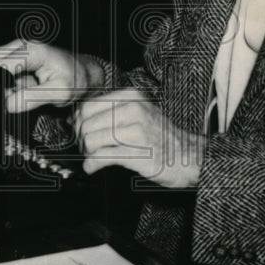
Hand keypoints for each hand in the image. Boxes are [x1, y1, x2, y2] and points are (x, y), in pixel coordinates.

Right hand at [0, 39, 103, 113]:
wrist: (84, 73)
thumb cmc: (76, 79)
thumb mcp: (60, 92)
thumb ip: (32, 98)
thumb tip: (8, 105)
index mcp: (32, 51)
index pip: (1, 66)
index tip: (0, 102)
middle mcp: (22, 46)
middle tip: (8, 100)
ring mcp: (17, 51)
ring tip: (16, 96)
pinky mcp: (15, 60)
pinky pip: (0, 73)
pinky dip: (3, 85)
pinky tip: (16, 92)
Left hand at [74, 89, 206, 188]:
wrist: (189, 157)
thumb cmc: (160, 137)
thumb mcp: (138, 113)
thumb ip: (110, 112)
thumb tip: (75, 118)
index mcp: (131, 96)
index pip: (88, 106)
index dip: (78, 122)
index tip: (80, 133)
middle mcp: (134, 109)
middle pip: (87, 123)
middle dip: (81, 140)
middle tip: (86, 150)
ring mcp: (136, 131)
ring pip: (91, 140)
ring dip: (86, 153)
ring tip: (92, 158)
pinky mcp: (137, 154)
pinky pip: (101, 157)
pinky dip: (91, 165)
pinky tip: (92, 168)